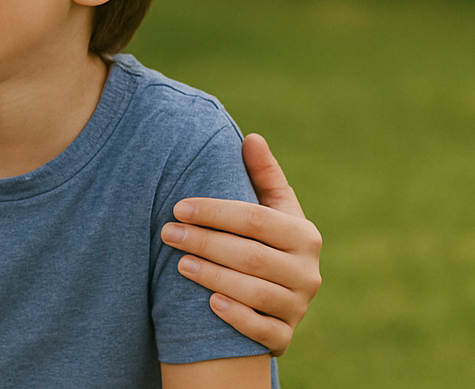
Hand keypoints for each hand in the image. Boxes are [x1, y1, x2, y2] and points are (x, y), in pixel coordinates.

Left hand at [160, 133, 321, 355]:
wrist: (278, 298)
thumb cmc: (267, 241)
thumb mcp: (272, 209)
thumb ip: (263, 175)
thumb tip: (252, 138)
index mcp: (303, 236)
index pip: (257, 220)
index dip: (216, 212)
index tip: (178, 206)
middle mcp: (307, 273)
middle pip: (252, 256)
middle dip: (205, 242)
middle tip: (167, 232)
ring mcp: (298, 307)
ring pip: (256, 293)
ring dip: (214, 277)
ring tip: (178, 263)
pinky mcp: (285, 337)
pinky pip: (264, 332)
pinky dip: (238, 317)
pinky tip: (210, 304)